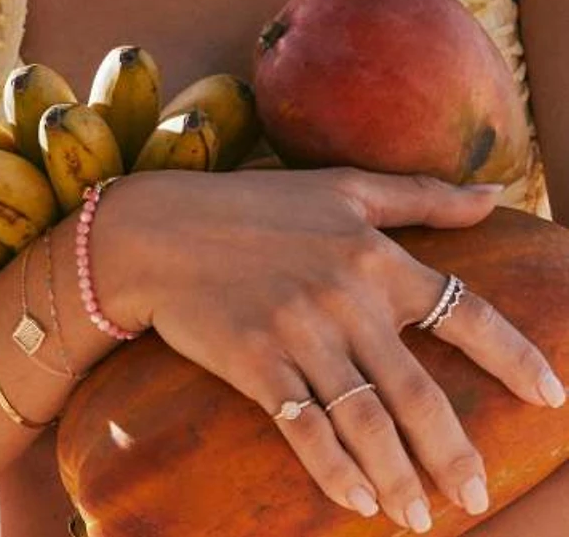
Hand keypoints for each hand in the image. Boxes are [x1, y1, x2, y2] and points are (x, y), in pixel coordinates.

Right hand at [97, 168, 562, 530]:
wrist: (162, 230)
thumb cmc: (255, 205)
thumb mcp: (342, 188)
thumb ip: (420, 195)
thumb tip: (491, 196)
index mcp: (374, 255)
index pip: (464, 313)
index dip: (515, 358)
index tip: (552, 397)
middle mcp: (346, 299)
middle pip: (418, 394)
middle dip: (453, 453)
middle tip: (477, 494)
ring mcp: (300, 336)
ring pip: (367, 422)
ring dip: (401, 476)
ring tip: (422, 518)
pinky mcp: (258, 365)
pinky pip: (307, 430)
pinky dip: (337, 471)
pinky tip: (361, 501)